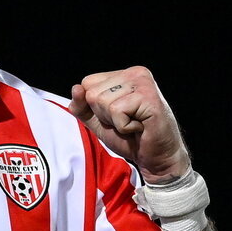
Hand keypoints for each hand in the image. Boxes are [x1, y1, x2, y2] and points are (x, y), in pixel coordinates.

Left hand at [68, 66, 189, 181]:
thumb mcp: (98, 121)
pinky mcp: (148, 97)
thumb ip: (82, 107)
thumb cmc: (130, 138)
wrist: (155, 157)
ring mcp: (143, 83)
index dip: (94, 107)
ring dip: (115, 121)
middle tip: (127, 121)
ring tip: (134, 123)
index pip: (87, 83)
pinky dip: (124, 126)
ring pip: (103, 102)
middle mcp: (134, 73)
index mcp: (123, 75)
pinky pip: (117, 111)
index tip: (116, 116)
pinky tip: (140, 126)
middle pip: (92, 93)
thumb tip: (76, 89)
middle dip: (104, 115)